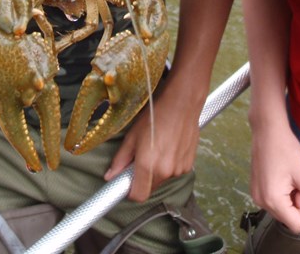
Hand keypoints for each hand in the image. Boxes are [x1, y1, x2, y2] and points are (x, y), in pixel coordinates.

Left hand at [105, 86, 200, 200]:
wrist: (182, 103)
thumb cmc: (156, 115)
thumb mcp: (132, 136)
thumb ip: (120, 159)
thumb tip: (110, 176)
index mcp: (148, 166)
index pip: (138, 195)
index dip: (130, 191)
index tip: (127, 182)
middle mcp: (165, 172)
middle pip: (150, 187)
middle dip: (143, 177)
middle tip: (142, 156)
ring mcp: (179, 169)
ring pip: (162, 178)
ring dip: (158, 169)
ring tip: (158, 146)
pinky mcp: (189, 164)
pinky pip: (174, 171)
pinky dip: (170, 163)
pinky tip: (169, 146)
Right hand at [250, 122, 299, 231]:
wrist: (267, 129)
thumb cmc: (286, 149)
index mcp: (272, 201)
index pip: (297, 224)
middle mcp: (260, 202)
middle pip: (288, 218)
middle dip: (296, 202)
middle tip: (295, 179)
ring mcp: (256, 195)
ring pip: (282, 209)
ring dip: (289, 197)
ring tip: (287, 175)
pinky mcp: (255, 188)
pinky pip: (274, 201)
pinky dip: (281, 192)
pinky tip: (280, 174)